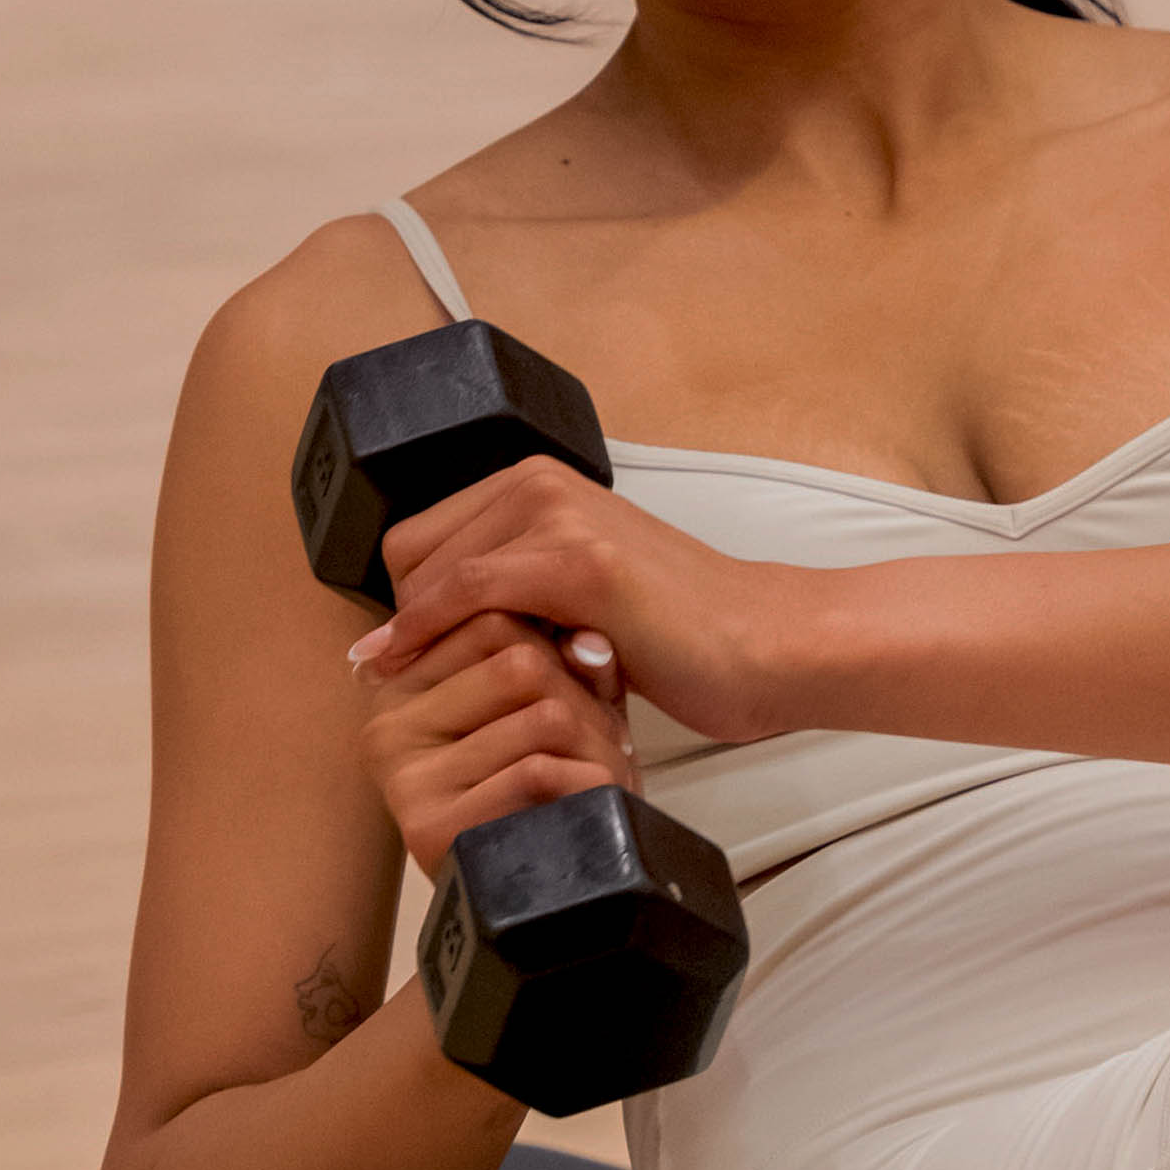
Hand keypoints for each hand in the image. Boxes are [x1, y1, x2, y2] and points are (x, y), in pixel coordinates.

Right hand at [348, 608, 632, 880]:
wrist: (543, 894)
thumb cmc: (556, 786)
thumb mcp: (559, 704)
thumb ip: (568, 657)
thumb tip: (586, 636)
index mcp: (404, 685)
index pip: (493, 621)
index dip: (560, 647)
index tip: (580, 690)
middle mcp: (387, 726)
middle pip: (521, 662)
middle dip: (583, 699)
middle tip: (601, 741)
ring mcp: (403, 779)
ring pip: (541, 715)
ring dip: (595, 746)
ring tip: (598, 775)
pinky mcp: (429, 826)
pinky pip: (537, 773)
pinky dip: (586, 785)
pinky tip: (587, 807)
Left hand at [356, 456, 805, 747]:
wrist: (764, 643)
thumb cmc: (677, 631)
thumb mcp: (576, 592)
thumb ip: (511, 586)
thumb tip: (416, 625)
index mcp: (542, 481)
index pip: (418, 538)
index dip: (405, 604)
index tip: (408, 659)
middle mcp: (545, 482)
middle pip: (411, 555)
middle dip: (412, 623)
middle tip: (448, 682)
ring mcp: (563, 516)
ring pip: (429, 574)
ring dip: (427, 639)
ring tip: (467, 688)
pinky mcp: (579, 562)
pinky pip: (464, 592)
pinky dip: (428, 633)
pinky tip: (417, 670)